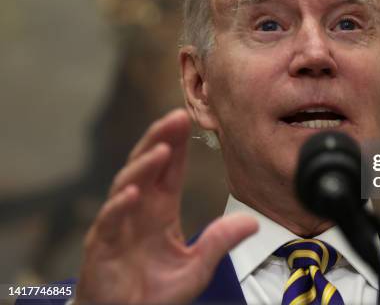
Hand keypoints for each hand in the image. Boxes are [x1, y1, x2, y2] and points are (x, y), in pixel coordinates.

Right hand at [75, 109, 257, 303]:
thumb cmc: (156, 293)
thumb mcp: (197, 267)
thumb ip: (220, 242)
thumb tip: (252, 223)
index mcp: (161, 209)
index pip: (170, 169)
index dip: (177, 144)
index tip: (186, 118)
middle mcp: (139, 209)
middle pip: (147, 166)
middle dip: (160, 139)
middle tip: (175, 117)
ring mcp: (119, 224)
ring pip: (128, 185)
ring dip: (144, 166)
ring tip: (161, 149)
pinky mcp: (102, 245)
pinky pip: (110, 221)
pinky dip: (119, 206)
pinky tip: (132, 193)